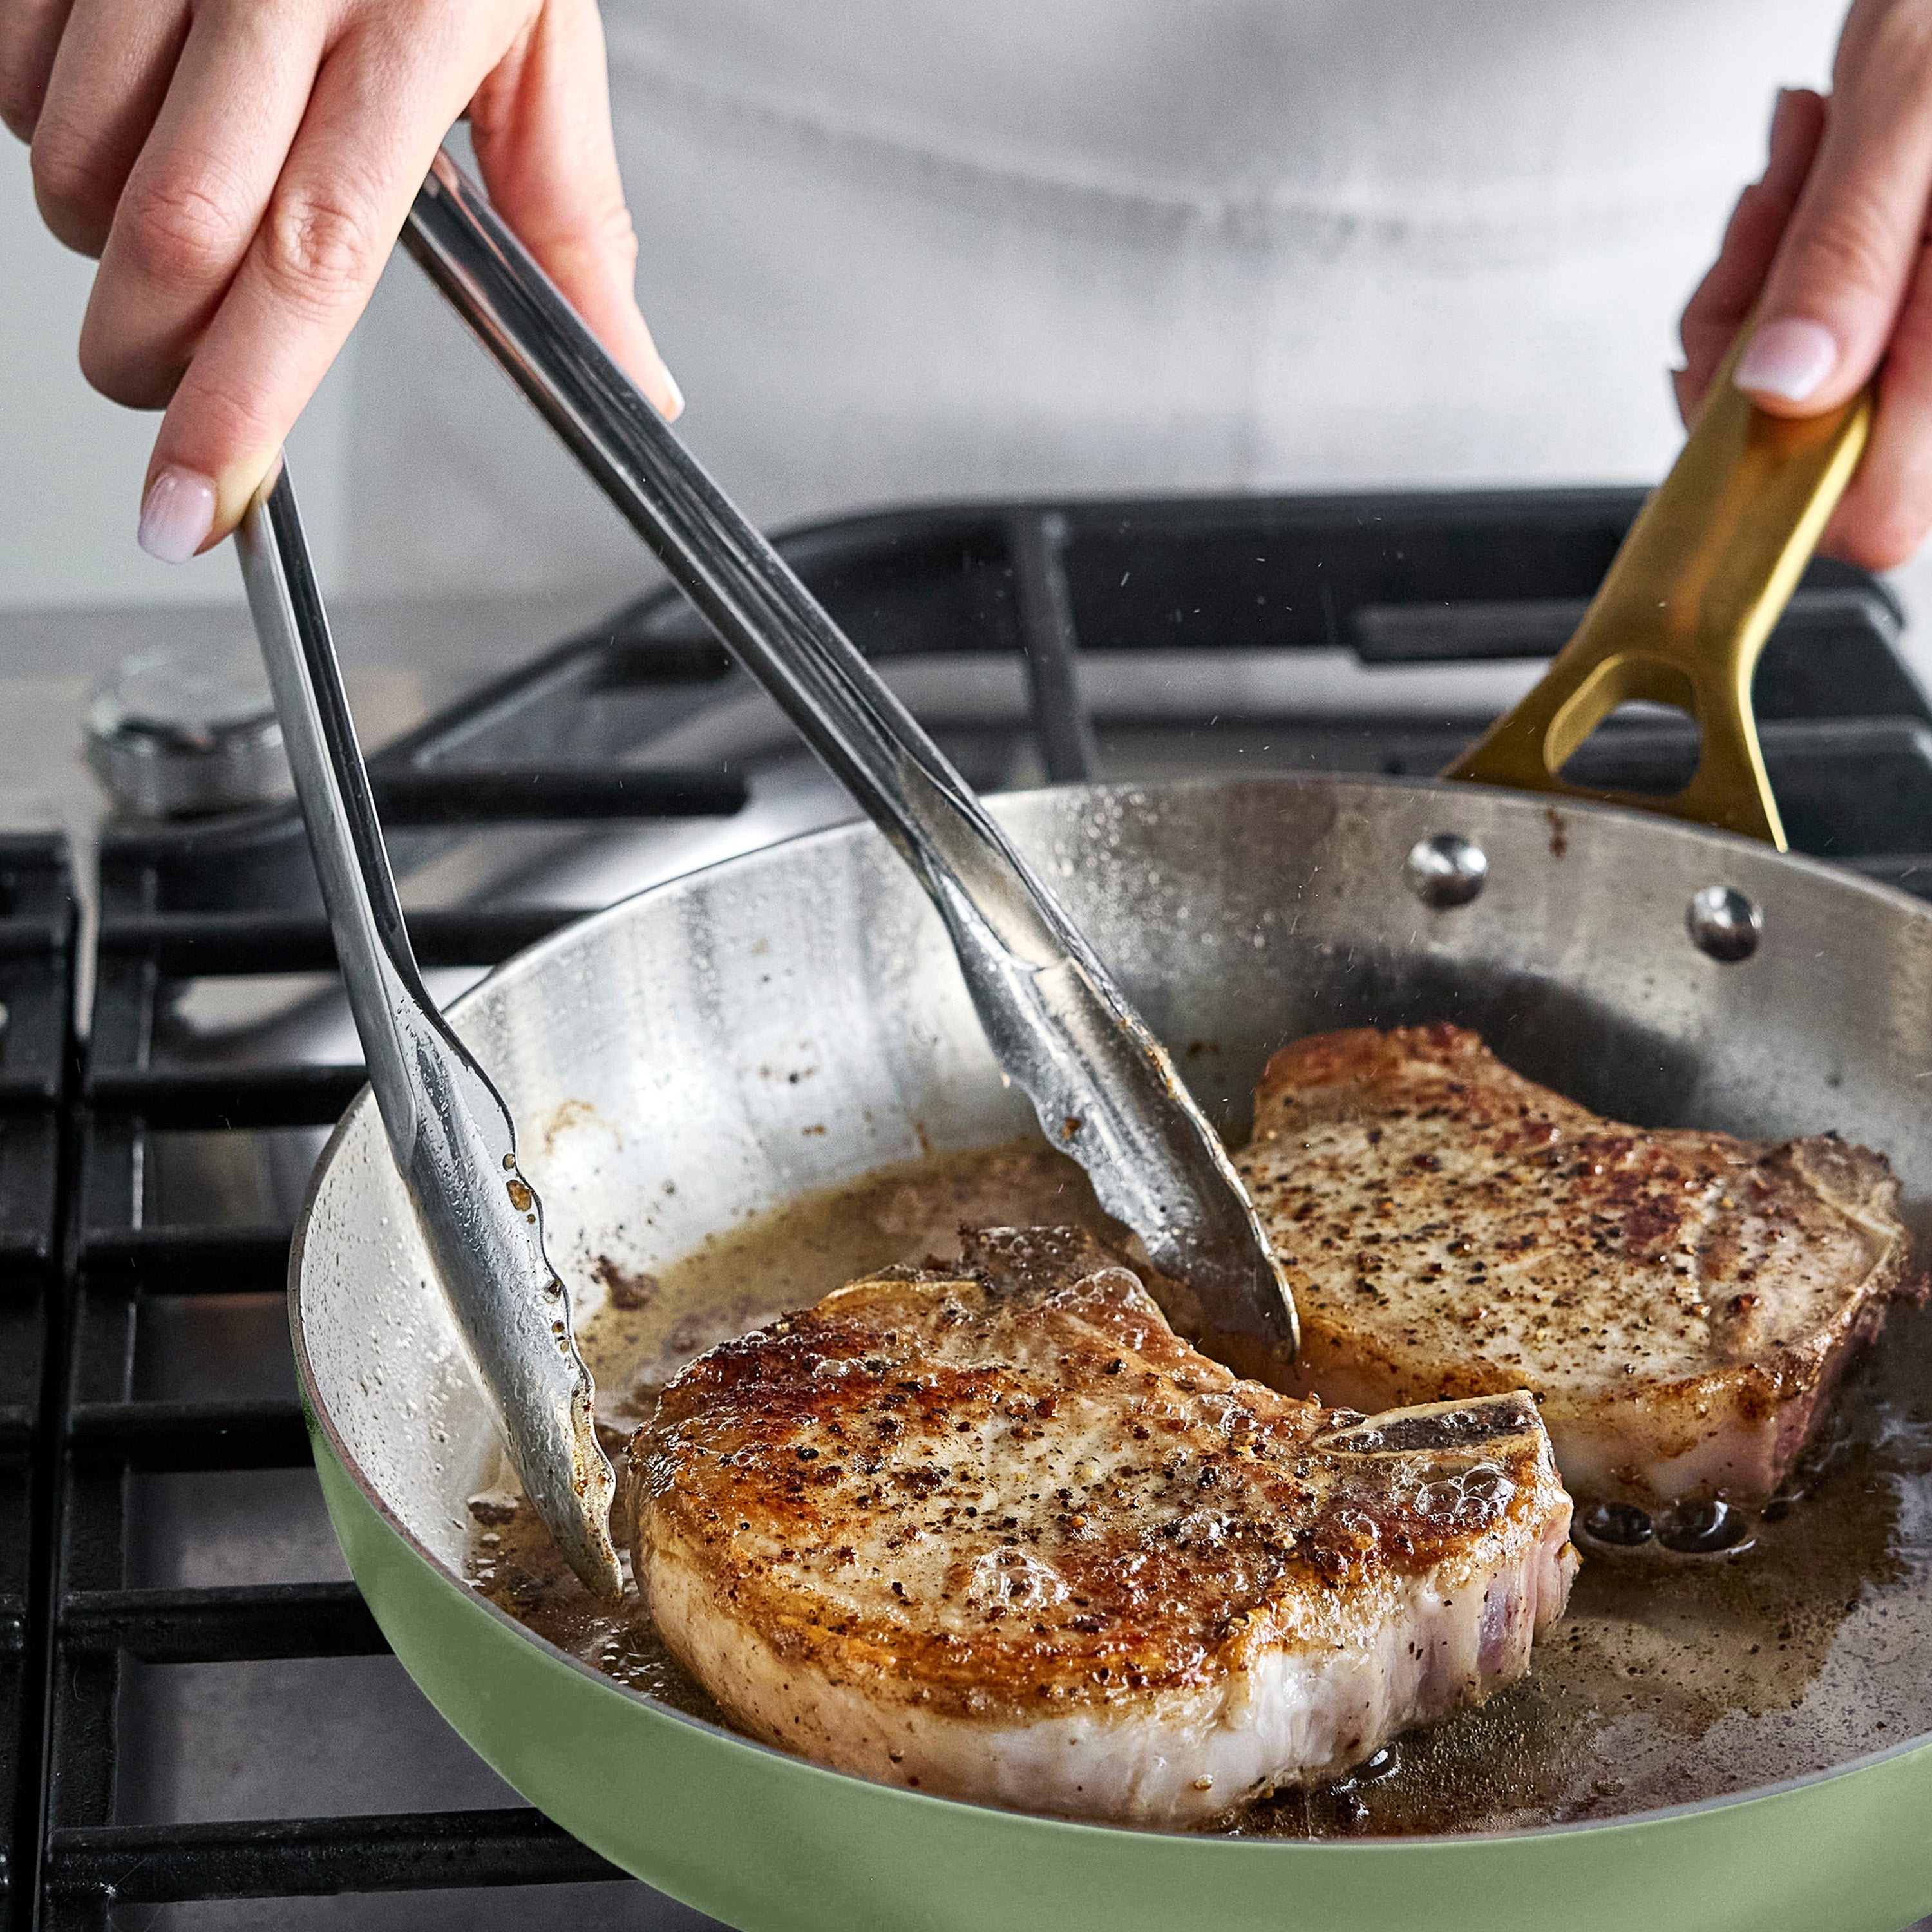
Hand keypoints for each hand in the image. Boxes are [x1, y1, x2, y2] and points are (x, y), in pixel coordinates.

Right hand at [0, 0, 679, 561]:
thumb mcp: (546, 52)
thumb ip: (575, 227)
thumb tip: (637, 384)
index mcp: (405, 33)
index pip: (310, 265)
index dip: (240, 406)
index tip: (196, 506)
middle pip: (165, 235)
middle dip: (150, 356)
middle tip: (170, 395)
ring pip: (68, 161)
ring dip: (102, 239)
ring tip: (176, 221)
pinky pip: (9, 73)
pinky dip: (49, 132)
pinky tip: (125, 116)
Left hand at [1678, 3, 1931, 570]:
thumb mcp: (1908, 111)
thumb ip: (1845, 257)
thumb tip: (1782, 390)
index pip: (1875, 516)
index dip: (1779, 475)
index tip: (1733, 379)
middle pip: (1818, 446)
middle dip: (1755, 335)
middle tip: (1778, 211)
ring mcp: (1930, 346)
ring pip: (1806, 381)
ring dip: (1768, 276)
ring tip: (1809, 160)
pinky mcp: (1908, 314)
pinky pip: (1825, 326)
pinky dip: (1794, 252)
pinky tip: (1818, 172)